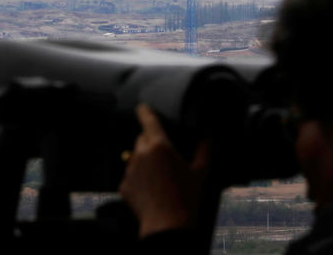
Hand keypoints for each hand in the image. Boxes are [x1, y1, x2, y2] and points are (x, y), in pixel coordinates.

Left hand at [118, 104, 210, 237]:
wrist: (168, 226)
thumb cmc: (187, 198)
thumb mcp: (201, 171)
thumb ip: (204, 149)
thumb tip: (209, 134)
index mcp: (160, 145)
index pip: (148, 120)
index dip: (144, 111)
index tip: (142, 106)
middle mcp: (141, 154)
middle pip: (142, 138)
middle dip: (150, 141)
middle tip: (164, 155)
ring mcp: (130, 170)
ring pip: (135, 157)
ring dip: (144, 160)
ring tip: (159, 177)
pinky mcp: (123, 186)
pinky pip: (130, 176)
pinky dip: (138, 179)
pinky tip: (151, 190)